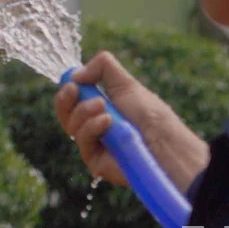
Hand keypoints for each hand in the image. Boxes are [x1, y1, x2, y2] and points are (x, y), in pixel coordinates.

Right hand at [53, 51, 210, 192]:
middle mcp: (94, 127)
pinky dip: (91, 127)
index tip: (72, 82)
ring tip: (104, 108)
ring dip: (84, 111)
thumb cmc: (149, 114)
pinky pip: (81, 140)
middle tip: (74, 89)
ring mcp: (94, 145)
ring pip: (71, 125)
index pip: (73, 100)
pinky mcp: (94, 160)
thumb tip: (75, 74)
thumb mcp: (126, 83)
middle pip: (65, 113)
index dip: (67, 91)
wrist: (163, 141)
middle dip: (65, 99)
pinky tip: (107, 121)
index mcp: (101, 108)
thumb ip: (102, 67)